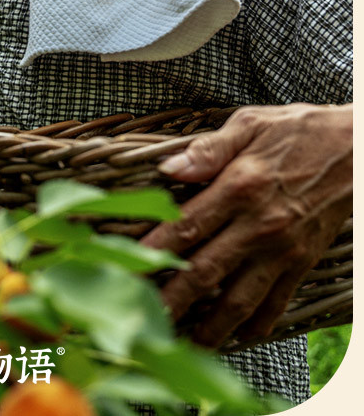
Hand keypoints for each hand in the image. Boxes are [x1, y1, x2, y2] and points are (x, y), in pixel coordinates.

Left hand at [139, 103, 351, 347]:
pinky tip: (237, 337)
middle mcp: (259, 224)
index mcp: (240, 186)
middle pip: (206, 271)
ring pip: (240, 299)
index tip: (129, 268)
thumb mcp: (250, 124)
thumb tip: (169, 168)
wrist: (356, 148)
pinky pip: (276, 302)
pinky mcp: (303, 261)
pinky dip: (256, 325)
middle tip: (144, 320)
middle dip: (172, 300)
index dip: (155, 250)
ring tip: (183, 344)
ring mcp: (283, 249)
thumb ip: (208, 149)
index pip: (187, 225)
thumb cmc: (299, 130)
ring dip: (210, 327)